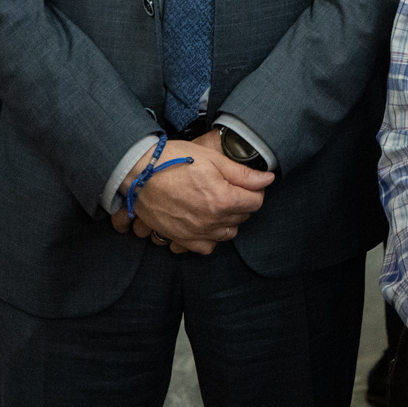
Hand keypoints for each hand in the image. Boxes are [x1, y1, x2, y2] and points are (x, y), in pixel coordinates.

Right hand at [109, 134, 270, 253]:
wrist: (139, 173)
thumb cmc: (174, 160)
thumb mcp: (213, 159)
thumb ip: (243, 174)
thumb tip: (268, 179)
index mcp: (223, 199)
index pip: (255, 201)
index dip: (254, 189)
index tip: (247, 183)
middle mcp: (211, 221)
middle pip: (242, 217)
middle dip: (241, 203)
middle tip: (228, 188)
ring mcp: (196, 232)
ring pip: (227, 234)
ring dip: (228, 220)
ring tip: (216, 203)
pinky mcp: (181, 238)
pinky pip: (206, 246)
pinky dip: (210, 237)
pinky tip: (205, 221)